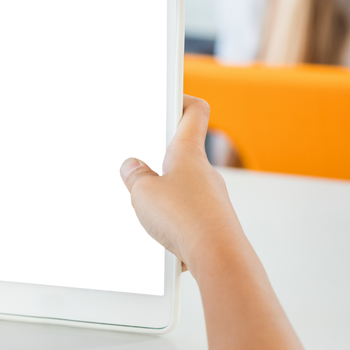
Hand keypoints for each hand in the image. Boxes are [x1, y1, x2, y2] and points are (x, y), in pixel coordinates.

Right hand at [117, 96, 243, 271]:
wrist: (218, 257)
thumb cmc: (185, 219)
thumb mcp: (141, 192)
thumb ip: (133, 175)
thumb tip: (131, 167)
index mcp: (187, 152)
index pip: (193, 111)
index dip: (181, 98)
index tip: (168, 93)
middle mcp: (204, 171)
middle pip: (181, 153)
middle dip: (157, 159)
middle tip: (138, 169)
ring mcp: (211, 198)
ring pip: (182, 188)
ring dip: (163, 196)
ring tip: (145, 213)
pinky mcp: (212, 222)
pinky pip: (187, 216)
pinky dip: (171, 223)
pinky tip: (160, 238)